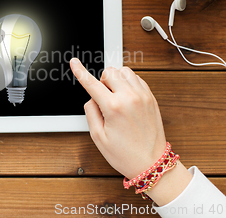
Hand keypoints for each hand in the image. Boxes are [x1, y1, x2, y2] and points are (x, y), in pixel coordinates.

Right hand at [70, 59, 191, 205]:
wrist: (152, 163)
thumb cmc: (125, 154)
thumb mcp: (98, 137)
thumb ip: (91, 112)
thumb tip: (92, 97)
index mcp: (114, 107)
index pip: (91, 83)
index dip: (80, 71)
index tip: (74, 62)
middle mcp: (130, 98)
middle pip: (109, 72)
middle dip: (102, 81)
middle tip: (103, 98)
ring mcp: (143, 96)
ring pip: (124, 71)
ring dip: (116, 80)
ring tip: (115, 97)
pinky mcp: (151, 98)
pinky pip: (137, 78)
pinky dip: (128, 83)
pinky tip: (126, 97)